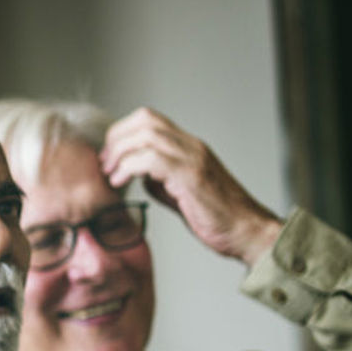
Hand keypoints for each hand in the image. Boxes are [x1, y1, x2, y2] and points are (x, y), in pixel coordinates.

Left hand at [101, 108, 282, 264]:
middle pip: (145, 119)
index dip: (122, 133)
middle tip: (105, 164)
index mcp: (188, 147)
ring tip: (110, 176)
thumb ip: (158, 178)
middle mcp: (191, 146)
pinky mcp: (191, 175)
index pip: (150, 119)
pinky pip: (151, 157)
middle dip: (116, 138)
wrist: (246, 232)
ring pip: (146, 134)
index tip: (109, 158)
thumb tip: (137, 174)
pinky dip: (128, 167)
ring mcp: (193, 158)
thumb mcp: (178, 192)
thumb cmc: (216, 217)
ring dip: (120, 153)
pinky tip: (120, 183)